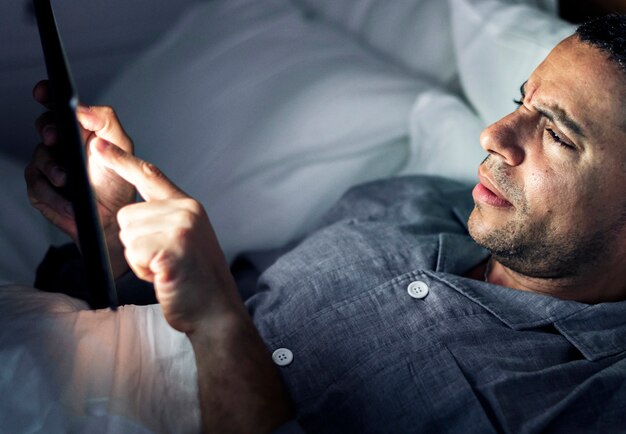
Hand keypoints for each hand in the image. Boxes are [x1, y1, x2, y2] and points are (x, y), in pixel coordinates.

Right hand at [25, 80, 134, 276]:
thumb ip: (107, 122)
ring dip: (54, 169)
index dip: (48, 94)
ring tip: (68, 180)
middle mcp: (62, 143)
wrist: (111, 220)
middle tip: (56, 138)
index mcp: (80, 129)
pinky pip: (37, 184)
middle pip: (44, 125)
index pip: (59, 106)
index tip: (44, 92)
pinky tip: (68, 201)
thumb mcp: (121, 148)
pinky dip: (53, 194)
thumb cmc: (117, 183)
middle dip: (48, 130)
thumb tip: (83, 108)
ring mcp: (48, 165)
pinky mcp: (40, 188)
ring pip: (39, 156)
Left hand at [91, 138, 240, 332]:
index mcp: (189, 206)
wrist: (217, 310)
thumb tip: (131, 216)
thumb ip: (165, 220)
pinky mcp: (171, 248)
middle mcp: (186, 211)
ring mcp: (180, 228)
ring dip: (139, 258)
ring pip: (127, 234)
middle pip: (128, 214)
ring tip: (165, 268)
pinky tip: (164, 275)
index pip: (151, 176)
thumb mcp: (186, 240)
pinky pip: (133, 252)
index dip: (122, 160)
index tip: (100, 146)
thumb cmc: (196, 281)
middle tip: (163, 260)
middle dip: (136, 243)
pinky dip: (142, 270)